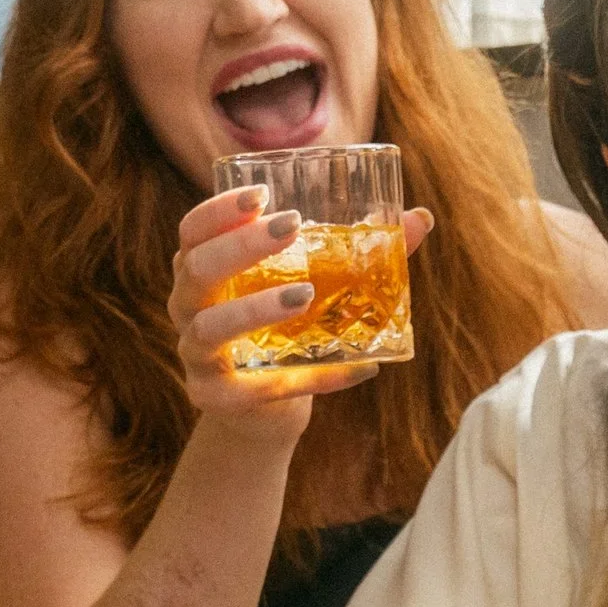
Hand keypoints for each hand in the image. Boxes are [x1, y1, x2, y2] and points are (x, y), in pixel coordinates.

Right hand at [168, 186, 433, 431]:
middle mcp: (187, 308)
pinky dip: (315, 378)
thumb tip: (420, 217)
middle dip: (241, 245)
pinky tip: (360, 368)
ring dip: (256, 309)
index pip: (193, 231)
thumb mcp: (313, 286)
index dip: (220, 210)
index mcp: (202, 270)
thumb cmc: (286, 332)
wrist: (263, 411)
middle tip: (291, 226)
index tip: (262, 194)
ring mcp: (197, 355)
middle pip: (198, 269)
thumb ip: (359, 253)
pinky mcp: (216, 397)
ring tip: (305, 295)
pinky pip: (261, 388)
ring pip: (211, 328)